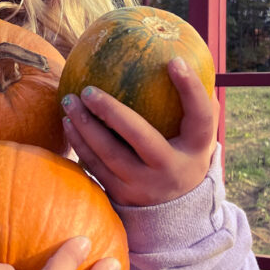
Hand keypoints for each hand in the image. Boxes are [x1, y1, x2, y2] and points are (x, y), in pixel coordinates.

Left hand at [61, 57, 218, 205]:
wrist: (176, 212)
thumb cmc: (185, 156)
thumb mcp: (200, 137)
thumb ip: (199, 104)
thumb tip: (184, 57)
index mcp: (197, 148)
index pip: (200, 116)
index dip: (190, 89)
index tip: (174, 60)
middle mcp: (171, 169)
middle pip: (140, 137)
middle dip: (112, 112)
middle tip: (89, 89)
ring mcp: (144, 186)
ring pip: (109, 154)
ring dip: (85, 127)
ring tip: (69, 101)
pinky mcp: (122, 195)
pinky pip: (95, 167)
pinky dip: (80, 144)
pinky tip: (68, 123)